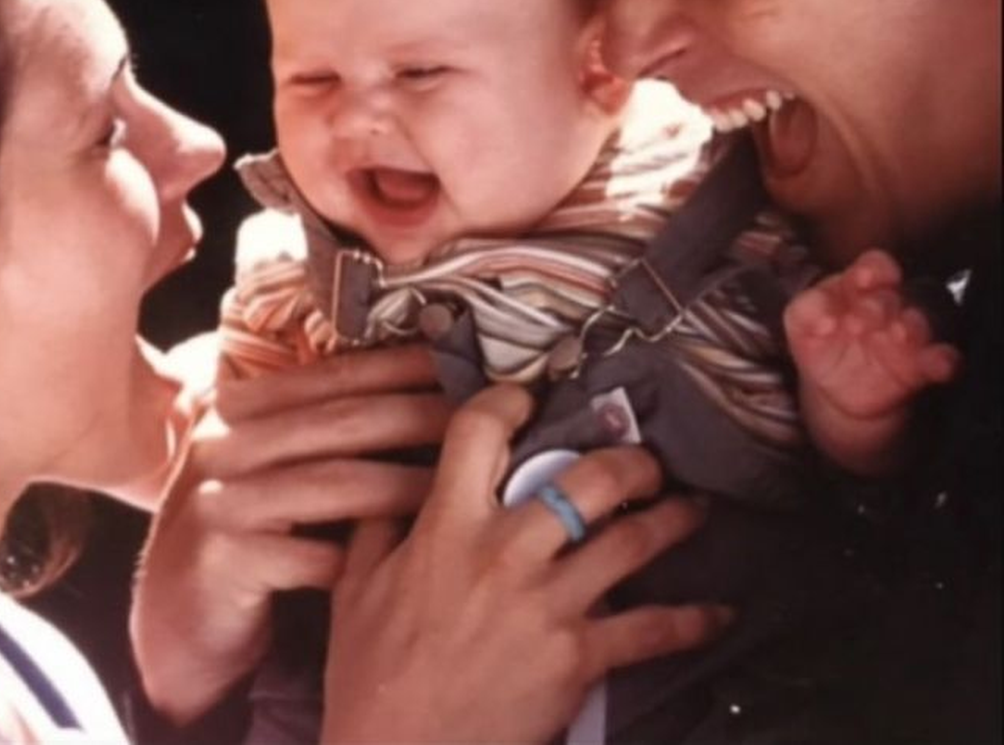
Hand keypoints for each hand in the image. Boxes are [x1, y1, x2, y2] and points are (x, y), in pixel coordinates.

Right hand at [130, 345, 451, 722]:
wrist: (178, 628)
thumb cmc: (245, 538)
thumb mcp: (270, 471)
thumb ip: (320, 430)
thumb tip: (418, 389)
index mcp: (234, 408)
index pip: (330, 375)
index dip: (398, 366)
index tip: (456, 360)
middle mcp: (220, 443)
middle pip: (339, 422)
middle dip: (417, 415)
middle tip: (483, 419)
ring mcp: (216, 500)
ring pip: (333, 482)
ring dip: (406, 483)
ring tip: (466, 485)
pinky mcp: (221, 560)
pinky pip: (313, 554)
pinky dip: (368, 557)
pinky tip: (415, 560)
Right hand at [323, 385, 730, 744]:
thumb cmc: (371, 676)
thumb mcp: (356, 589)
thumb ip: (377, 526)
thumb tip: (393, 484)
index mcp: (447, 526)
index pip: (479, 432)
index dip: (509, 400)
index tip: (528, 398)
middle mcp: (505, 552)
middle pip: (587, 478)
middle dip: (630, 460)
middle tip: (645, 461)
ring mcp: (547, 604)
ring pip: (632, 542)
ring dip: (674, 520)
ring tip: (695, 508)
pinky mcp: (578, 658)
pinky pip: (651, 630)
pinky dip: (693, 621)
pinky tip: (718, 613)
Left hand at [785, 249, 959, 472]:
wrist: (833, 388)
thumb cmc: (819, 339)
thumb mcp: (801, 321)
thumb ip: (807, 310)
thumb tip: (823, 317)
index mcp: (862, 284)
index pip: (876, 266)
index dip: (875, 269)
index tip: (864, 278)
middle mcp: (892, 303)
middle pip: (901, 292)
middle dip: (884, 302)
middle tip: (863, 318)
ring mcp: (911, 332)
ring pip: (927, 319)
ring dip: (917, 325)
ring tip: (901, 333)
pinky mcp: (924, 364)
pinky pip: (943, 358)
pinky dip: (944, 359)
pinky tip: (938, 363)